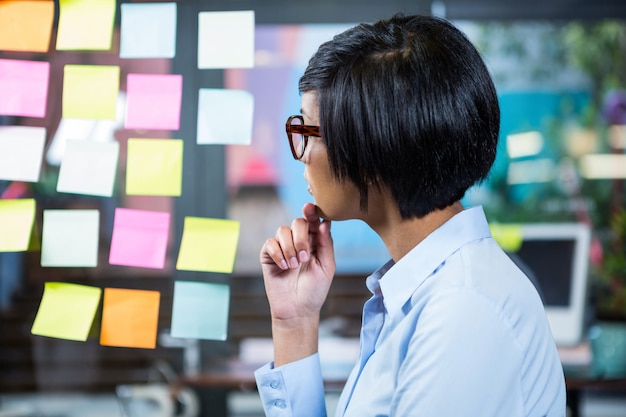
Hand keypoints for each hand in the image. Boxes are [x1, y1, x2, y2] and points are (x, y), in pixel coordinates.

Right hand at [259, 202, 335, 324]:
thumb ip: (325, 243)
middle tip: (304, 258)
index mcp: (314, 242)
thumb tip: (325, 222)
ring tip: (294, 266)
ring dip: (290, 248)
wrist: (297, 310)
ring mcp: (282, 247)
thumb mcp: (326, 266)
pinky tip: (284, 267)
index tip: (310, 208)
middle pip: (297, 222)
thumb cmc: (314, 290)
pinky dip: (278, 254)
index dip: (311, 212)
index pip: (313, 221)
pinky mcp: (268, 255)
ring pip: (282, 230)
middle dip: (301, 237)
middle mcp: (298, 241)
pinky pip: (270, 243)